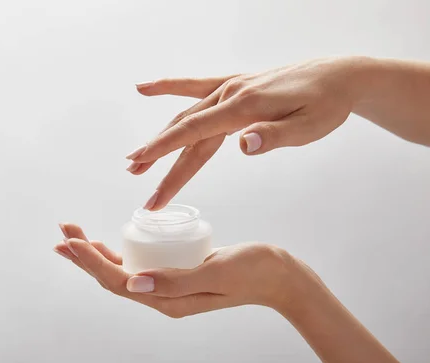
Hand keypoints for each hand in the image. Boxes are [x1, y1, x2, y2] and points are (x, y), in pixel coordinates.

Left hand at [54, 223, 310, 317]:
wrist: (280, 276)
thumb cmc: (254, 271)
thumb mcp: (216, 273)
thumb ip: (176, 281)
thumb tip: (133, 283)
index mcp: (169, 301)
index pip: (119, 282)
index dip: (91, 262)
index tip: (72, 241)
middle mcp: (164, 297)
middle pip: (114, 277)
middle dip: (86, 256)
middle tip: (64, 232)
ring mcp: (169, 286)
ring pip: (124, 270)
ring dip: (97, 254)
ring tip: (75, 236)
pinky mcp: (177, 274)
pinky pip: (140, 265)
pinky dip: (119, 253)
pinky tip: (108, 244)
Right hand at [127, 57, 369, 209]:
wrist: (338, 76)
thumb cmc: (326, 104)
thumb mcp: (310, 127)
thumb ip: (274, 135)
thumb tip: (242, 145)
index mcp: (244, 106)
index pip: (195, 131)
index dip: (164, 150)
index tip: (140, 163)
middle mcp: (230, 94)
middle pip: (185, 130)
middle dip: (157, 156)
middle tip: (133, 177)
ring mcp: (229, 88)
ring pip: (185, 115)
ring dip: (160, 138)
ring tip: (137, 160)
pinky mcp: (233, 86)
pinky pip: (194, 88)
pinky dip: (169, 88)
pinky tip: (146, 89)